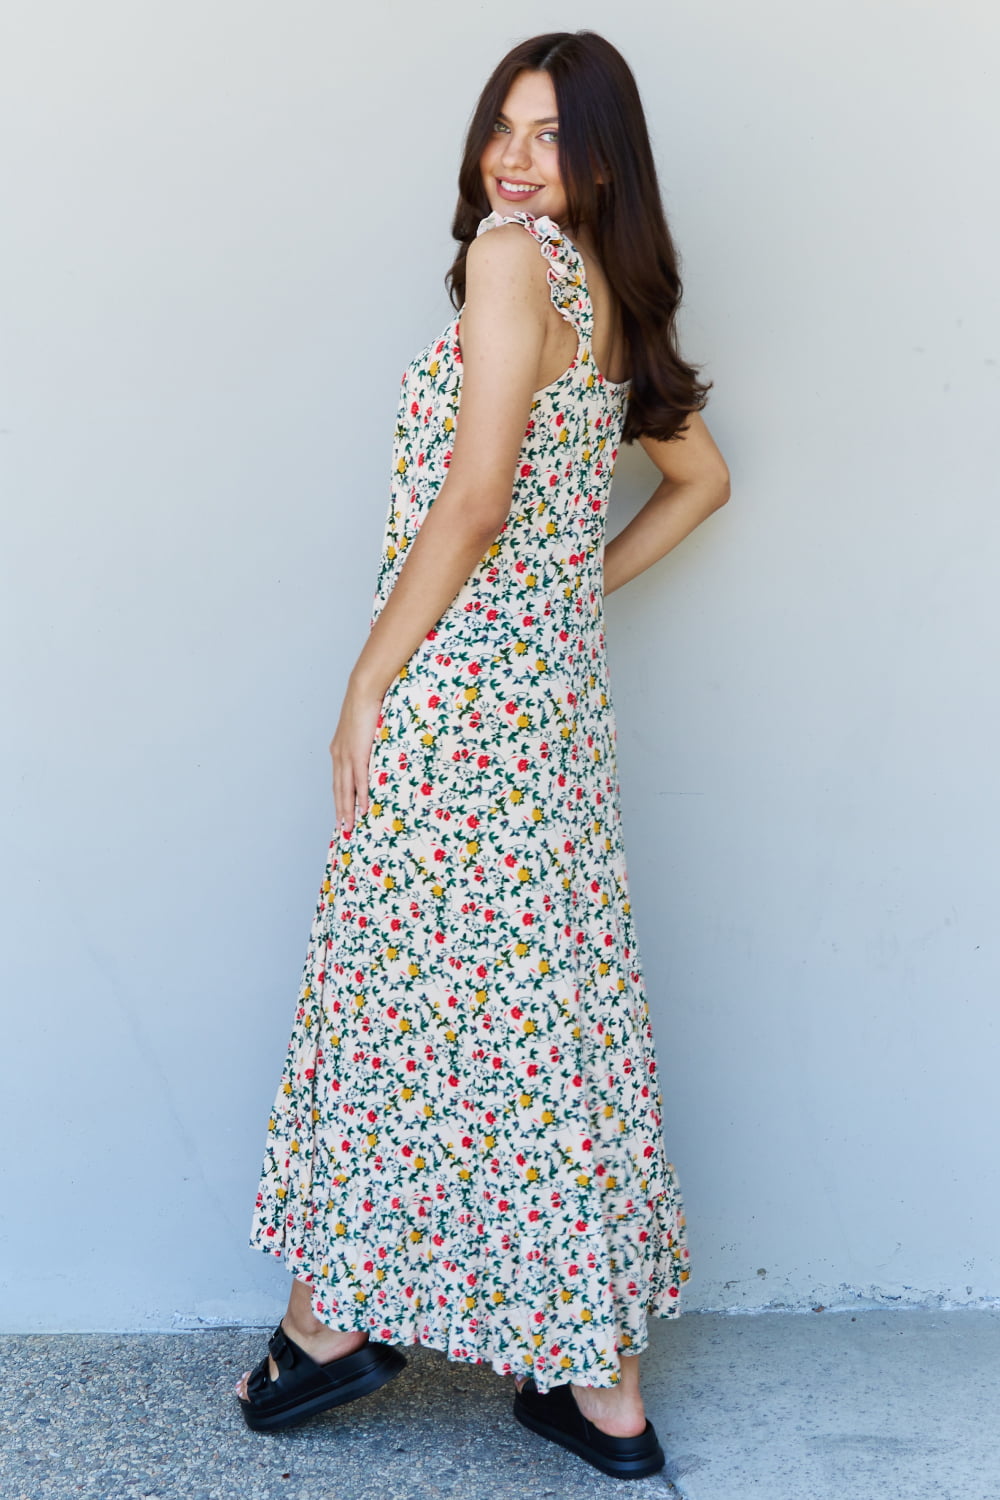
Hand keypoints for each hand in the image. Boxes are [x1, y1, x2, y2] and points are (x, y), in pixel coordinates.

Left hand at [329, 680, 384, 833]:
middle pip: (338, 789)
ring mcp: (346, 755)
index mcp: (338, 750)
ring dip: (347, 809)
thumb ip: (363, 742)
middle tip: (343, 828)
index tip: (340, 812)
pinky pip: (358, 780)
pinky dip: (360, 795)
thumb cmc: (365, 706)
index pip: (337, 779)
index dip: (339, 797)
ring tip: (350, 825)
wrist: (363, 692)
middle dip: (340, 810)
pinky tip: (362, 808)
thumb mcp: (362, 728)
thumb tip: (372, 749)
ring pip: (345, 789)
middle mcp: (338, 755)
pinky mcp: (357, 754)